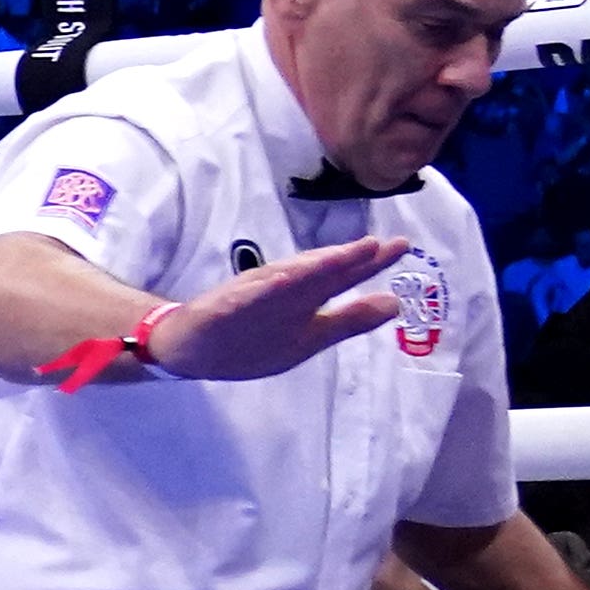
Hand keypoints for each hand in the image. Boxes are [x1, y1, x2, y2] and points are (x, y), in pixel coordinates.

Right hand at [141, 236, 410, 381]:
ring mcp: (251, 300)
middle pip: (317, 274)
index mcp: (304, 298)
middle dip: (345, 259)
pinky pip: (244, 300)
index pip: (340, 277)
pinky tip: (278, 282)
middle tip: (377, 243)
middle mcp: (281, 292)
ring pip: (285, 281)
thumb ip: (349, 319)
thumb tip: (395, 304)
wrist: (189, 346)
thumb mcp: (309, 333)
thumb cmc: (251, 332)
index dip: (368, 263)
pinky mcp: (222, 310)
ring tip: (338, 257)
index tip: (400, 246)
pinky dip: (260, 291)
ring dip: (310, 268)